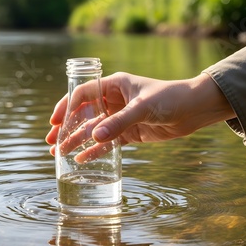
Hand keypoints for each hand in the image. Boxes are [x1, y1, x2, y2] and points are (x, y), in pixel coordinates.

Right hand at [45, 72, 234, 158]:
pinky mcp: (130, 133)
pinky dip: (95, 151)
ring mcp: (121, 118)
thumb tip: (94, 138)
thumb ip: (119, 122)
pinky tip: (82, 160)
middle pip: (84, 115)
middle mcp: (114, 101)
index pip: (83, 94)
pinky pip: (108, 143)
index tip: (54, 123)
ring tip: (59, 155)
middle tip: (51, 143)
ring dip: (77, 141)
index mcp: (114, 85)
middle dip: (67, 128)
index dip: (66, 108)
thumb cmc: (170, 98)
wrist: (194, 109)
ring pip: (93, 131)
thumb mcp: (143, 108)